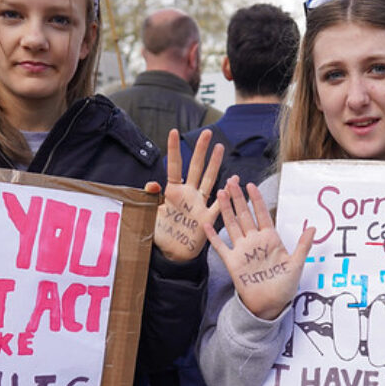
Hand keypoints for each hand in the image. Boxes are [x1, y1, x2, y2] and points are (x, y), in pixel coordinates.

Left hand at [152, 128, 222, 261]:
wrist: (172, 253)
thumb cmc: (162, 233)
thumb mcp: (151, 213)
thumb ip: (151, 197)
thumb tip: (153, 184)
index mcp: (173, 192)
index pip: (174, 166)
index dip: (174, 149)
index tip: (174, 132)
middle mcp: (188, 194)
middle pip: (196, 168)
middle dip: (201, 150)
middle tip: (207, 133)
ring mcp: (199, 204)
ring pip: (209, 180)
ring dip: (214, 164)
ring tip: (219, 147)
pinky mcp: (207, 218)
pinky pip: (218, 204)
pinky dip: (226, 194)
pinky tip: (233, 180)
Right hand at [204, 177, 314, 320]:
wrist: (270, 306)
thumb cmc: (284, 286)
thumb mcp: (296, 265)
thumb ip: (303, 246)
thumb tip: (314, 228)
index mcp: (271, 239)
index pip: (262, 214)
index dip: (256, 200)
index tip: (251, 185)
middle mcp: (255, 241)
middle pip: (245, 215)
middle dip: (238, 198)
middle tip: (232, 181)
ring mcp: (242, 250)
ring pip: (232, 225)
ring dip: (226, 210)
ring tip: (220, 194)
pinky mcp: (232, 262)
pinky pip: (221, 246)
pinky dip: (213, 236)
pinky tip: (207, 223)